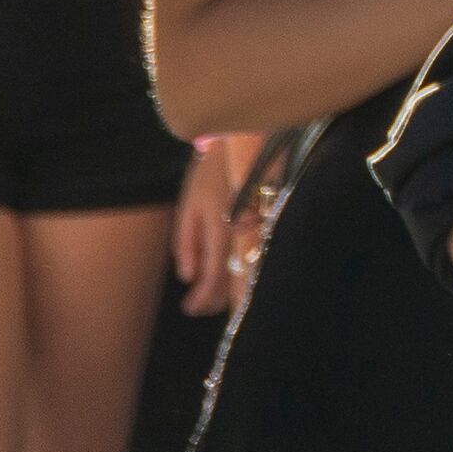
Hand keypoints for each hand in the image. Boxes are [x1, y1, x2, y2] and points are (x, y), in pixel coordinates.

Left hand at [170, 140, 248, 317]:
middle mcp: (244, 237)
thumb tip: (187, 276)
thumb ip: (186, 243)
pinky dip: (239, 271)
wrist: (243, 143)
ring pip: (246, 272)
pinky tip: (228, 275)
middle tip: (196, 308)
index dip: (201, 299)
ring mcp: (259, 232)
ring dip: (227, 290)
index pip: (213, 277)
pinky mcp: (267, 226)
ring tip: (208, 297)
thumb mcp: (188, 206)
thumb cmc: (210, 174)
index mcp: (221, 231)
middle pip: (233, 281)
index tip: (188, 309)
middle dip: (214, 301)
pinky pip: (253, 257)